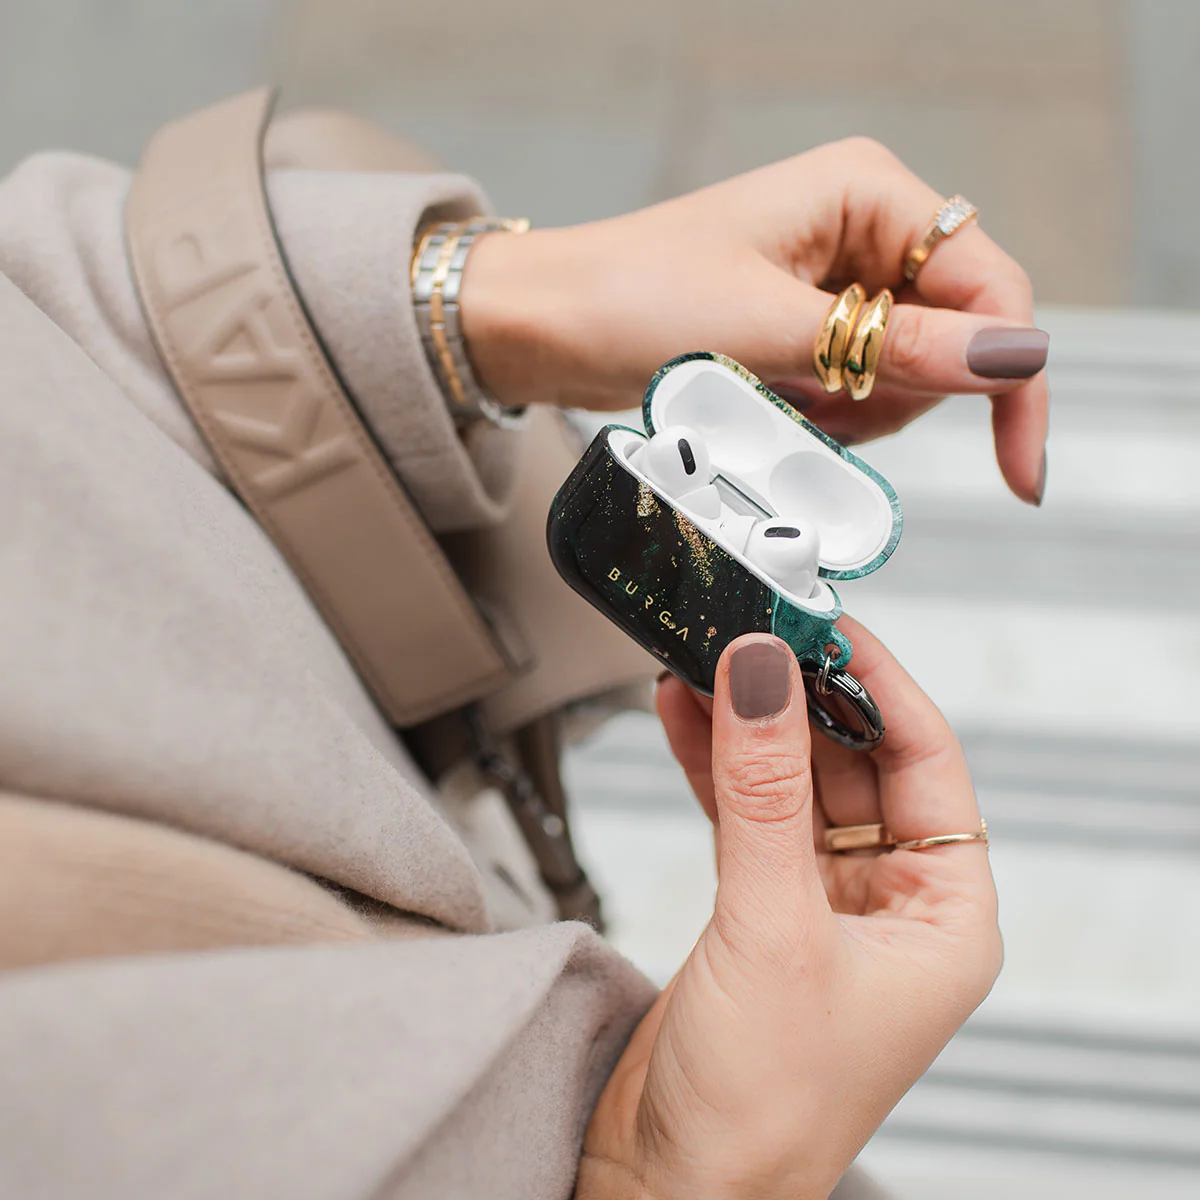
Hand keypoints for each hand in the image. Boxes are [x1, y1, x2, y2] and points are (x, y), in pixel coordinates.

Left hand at [461, 137, 1047, 503]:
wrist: (544, 328)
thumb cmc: (632, 300)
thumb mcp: (770, 332)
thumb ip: (898, 349)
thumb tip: (1017, 357)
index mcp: (869, 193)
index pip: (991, 289)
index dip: (1013, 381)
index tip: (1020, 471)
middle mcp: (863, 228)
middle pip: (953, 341)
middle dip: (892, 395)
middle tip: (813, 404)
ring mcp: (836, 280)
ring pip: (903, 378)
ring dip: (850, 411)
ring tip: (770, 395)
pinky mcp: (806, 326)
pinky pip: (854, 391)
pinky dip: (821, 416)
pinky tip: (765, 401)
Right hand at [576, 622, 1001, 1199]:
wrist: (672, 1187)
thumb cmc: (761, 1108)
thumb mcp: (773, 928)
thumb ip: (764, 789)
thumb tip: (762, 673)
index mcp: (943, 915)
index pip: (924, 760)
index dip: (876, 683)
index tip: (825, 623)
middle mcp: (889, 904)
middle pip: (853, 760)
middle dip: (799, 696)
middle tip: (752, 632)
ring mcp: (819, 904)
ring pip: (792, 780)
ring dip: (747, 724)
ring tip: (704, 660)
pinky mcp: (756, 909)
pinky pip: (745, 811)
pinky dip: (713, 762)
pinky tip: (685, 716)